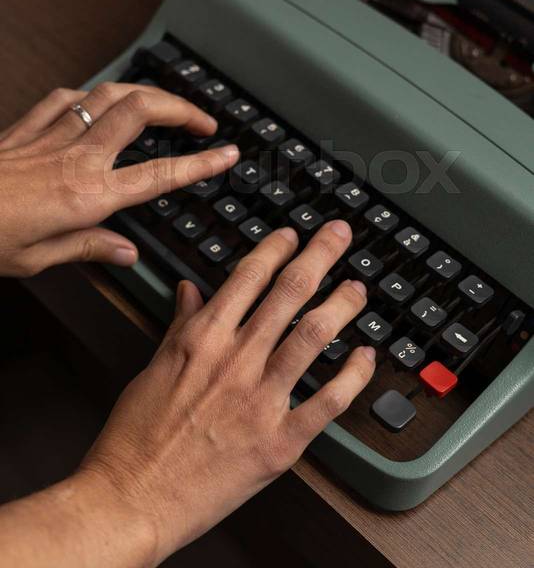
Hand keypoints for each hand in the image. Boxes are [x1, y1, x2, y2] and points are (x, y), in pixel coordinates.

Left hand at [0, 83, 238, 276]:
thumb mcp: (40, 260)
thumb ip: (91, 248)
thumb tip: (126, 252)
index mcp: (89, 196)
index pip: (161, 174)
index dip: (200, 162)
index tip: (226, 152)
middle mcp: (78, 158)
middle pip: (142, 111)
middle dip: (181, 108)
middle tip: (203, 120)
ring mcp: (53, 136)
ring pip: (110, 95)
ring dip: (145, 93)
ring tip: (163, 103)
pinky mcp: (27, 128)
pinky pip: (65, 97)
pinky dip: (90, 94)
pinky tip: (96, 100)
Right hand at [80, 221, 374, 566]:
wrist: (132, 498)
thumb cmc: (136, 437)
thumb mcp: (154, 367)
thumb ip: (181, 325)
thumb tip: (190, 291)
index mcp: (203, 339)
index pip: (248, 276)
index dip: (275, 249)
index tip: (292, 235)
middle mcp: (237, 361)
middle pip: (289, 293)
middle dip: (319, 256)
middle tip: (338, 235)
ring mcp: (261, 400)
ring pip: (314, 336)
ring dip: (342, 305)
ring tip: (357, 288)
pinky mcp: (279, 442)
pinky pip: (328, 402)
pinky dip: (352, 376)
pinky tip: (365, 357)